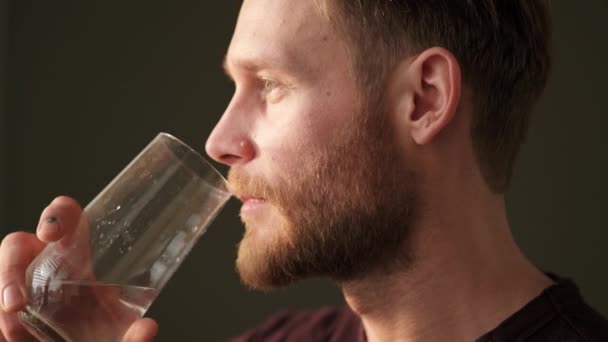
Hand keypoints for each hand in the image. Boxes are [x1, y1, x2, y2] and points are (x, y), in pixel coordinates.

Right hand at [0, 196, 157, 341]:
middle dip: (9, 270)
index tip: (51, 233)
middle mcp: (45, 262)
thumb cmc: (100, 329)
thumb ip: (133, 333)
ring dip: (1, 297)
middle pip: (15, 246)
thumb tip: (147, 328)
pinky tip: (10, 334)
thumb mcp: (118, 329)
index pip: (65, 217)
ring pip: (1, 276)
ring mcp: (22, 284)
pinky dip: (0, 320)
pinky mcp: (10, 307)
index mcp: (76, 253)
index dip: (55, 215)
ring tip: (15, 328)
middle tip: (16, 303)